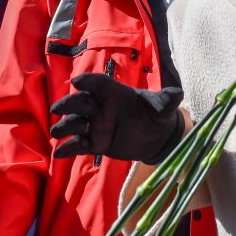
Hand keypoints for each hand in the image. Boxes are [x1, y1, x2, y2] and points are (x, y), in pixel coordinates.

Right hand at [50, 73, 184, 163]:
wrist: (157, 138)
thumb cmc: (157, 115)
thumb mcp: (163, 108)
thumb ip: (167, 100)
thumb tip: (178, 93)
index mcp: (115, 93)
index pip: (99, 84)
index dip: (88, 82)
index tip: (77, 81)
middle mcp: (102, 107)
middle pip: (80, 102)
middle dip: (69, 104)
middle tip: (58, 108)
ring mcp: (96, 125)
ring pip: (75, 123)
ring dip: (65, 126)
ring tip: (57, 133)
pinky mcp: (95, 143)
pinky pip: (79, 145)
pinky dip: (68, 148)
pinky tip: (60, 153)